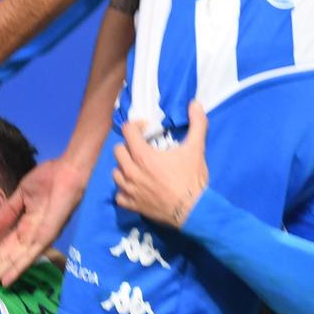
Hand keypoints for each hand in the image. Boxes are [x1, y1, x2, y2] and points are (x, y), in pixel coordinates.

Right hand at [0, 157, 89, 284]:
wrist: (67, 171)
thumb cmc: (49, 179)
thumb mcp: (21, 195)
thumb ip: (5, 213)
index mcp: (25, 227)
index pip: (4, 247)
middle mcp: (32, 236)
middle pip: (8, 256)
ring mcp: (40, 237)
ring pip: (17, 259)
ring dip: (1, 272)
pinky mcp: (48, 235)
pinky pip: (31, 255)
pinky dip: (18, 268)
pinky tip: (7, 279)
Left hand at [112, 100, 209, 227]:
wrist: (193, 211)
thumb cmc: (192, 179)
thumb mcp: (196, 148)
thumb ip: (197, 123)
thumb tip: (195, 103)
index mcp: (143, 155)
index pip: (128, 131)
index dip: (137, 125)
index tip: (147, 128)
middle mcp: (131, 171)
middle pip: (118, 151)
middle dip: (129, 146)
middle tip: (142, 148)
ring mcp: (129, 189)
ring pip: (116, 172)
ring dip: (125, 167)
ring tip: (137, 167)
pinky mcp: (131, 205)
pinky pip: (118, 195)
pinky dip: (124, 190)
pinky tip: (135, 188)